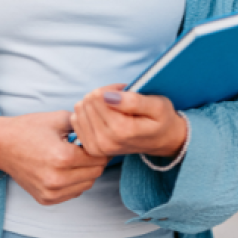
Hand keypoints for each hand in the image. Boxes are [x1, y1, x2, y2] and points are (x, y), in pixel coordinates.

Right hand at [0, 111, 107, 205]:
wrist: (1, 145)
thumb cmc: (30, 128)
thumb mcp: (60, 119)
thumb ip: (85, 124)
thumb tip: (104, 128)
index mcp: (63, 157)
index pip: (98, 157)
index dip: (102, 146)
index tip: (100, 139)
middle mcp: (57, 179)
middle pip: (95, 172)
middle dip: (97, 159)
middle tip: (90, 147)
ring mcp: (50, 192)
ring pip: (87, 184)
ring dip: (88, 171)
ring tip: (78, 157)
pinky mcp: (45, 199)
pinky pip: (74, 192)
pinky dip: (76, 181)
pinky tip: (68, 168)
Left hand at [71, 85, 186, 159]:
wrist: (160, 140)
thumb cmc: (160, 120)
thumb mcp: (158, 105)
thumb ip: (134, 101)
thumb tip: (108, 97)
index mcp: (122, 130)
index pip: (98, 98)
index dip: (110, 89)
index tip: (124, 91)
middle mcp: (106, 142)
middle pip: (87, 103)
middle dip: (102, 95)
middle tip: (119, 99)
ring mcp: (97, 147)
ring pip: (80, 111)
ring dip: (94, 103)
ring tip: (112, 107)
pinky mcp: (91, 148)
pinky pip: (76, 121)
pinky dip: (87, 114)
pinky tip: (102, 115)